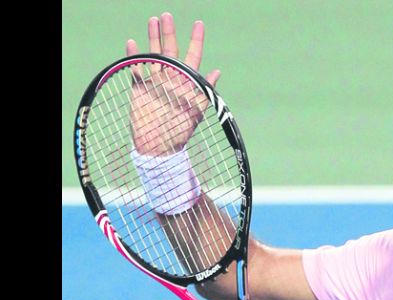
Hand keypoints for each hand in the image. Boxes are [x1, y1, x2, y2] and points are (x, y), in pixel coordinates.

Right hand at [125, 13, 220, 155]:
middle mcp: (172, 79)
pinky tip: (132, 42)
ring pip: (154, 55)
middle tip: (167, 15)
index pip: (193, 56)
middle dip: (169, 33)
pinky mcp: (140, 89)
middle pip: (171, 50)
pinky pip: (137, 69)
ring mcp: (155, 83)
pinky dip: (134, 56)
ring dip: (153, 39)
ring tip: (152, 21)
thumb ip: (204, 90)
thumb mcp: (196, 109)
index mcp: (187, 83)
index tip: (199, 23)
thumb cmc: (180, 130)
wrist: (159, 146)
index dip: (196, 40)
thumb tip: (216, 71)